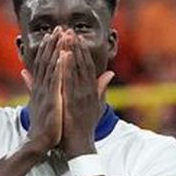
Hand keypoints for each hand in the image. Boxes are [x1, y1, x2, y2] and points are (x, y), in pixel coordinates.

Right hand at [20, 28, 65, 155]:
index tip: (53, 34)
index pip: (43, 63)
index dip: (48, 48)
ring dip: (56, 50)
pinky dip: (59, 67)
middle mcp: (42, 87)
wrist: (40, 141)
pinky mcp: (52, 99)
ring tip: (61, 35)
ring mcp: (46, 92)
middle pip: (46, 61)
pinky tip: (63, 55)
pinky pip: (56, 80)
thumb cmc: (42, 124)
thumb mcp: (37, 102)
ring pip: (51, 67)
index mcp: (40, 87)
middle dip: (52, 43)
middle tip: (58, 27)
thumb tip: (23, 72)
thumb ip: (33, 86)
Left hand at [59, 31, 113, 157]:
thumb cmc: (84, 127)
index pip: (87, 66)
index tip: (76, 38)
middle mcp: (88, 90)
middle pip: (83, 63)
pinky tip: (64, 55)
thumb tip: (111, 73)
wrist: (81, 145)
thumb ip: (101, 88)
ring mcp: (81, 95)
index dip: (82, 51)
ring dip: (72, 51)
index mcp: (92, 91)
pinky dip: (68, 67)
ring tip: (67, 36)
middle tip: (69, 30)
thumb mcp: (95, 105)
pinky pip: (70, 80)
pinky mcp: (74, 101)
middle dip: (76, 46)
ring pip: (77, 69)